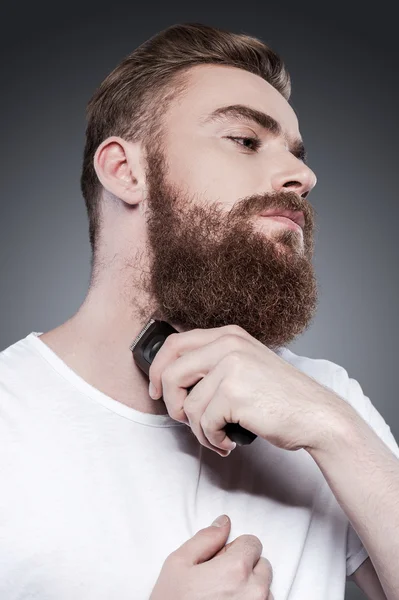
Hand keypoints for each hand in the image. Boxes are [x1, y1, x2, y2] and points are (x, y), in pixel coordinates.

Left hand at [149, 324, 349, 456]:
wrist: (317, 415)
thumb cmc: (280, 397)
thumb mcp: (246, 365)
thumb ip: (214, 363)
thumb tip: (172, 380)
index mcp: (228, 335)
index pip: (174, 344)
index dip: (157, 370)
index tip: (156, 391)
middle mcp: (228, 344)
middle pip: (170, 372)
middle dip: (171, 403)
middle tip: (185, 419)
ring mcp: (231, 366)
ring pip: (187, 404)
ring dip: (198, 429)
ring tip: (217, 435)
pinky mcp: (234, 393)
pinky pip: (203, 422)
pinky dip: (212, 439)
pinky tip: (228, 440)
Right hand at [149, 515, 273, 599]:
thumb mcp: (178, 564)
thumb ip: (205, 538)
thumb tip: (224, 523)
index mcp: (237, 568)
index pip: (253, 543)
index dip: (233, 549)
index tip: (219, 562)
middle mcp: (255, 591)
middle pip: (262, 565)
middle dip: (244, 569)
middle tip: (218, 583)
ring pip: (264, 590)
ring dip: (249, 591)